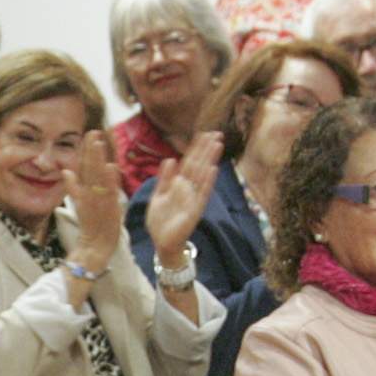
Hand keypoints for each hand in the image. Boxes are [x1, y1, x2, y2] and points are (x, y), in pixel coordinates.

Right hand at [68, 131, 124, 271]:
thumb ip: (74, 187)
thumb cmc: (91, 228)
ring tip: (98, 142)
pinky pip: (108, 193)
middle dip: (91, 149)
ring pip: (96, 177)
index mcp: (85, 192)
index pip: (86, 167)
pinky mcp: (107, 210)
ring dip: (97, 159)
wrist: (93, 248)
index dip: (87, 150)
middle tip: (92, 132)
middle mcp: (89, 194)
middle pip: (89, 168)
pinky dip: (109, 181)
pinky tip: (110, 167)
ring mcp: (97, 201)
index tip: (90, 134)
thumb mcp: (80, 205)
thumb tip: (67, 171)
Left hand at [144, 133, 220, 261]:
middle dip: (206, 149)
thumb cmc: (160, 221)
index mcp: (178, 185)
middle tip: (217, 133)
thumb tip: (170, 159)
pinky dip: (207, 181)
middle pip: (198, 164)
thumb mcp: (158, 196)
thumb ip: (164, 179)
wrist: (161, 243)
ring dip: (210, 159)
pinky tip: (212, 169)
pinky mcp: (195, 210)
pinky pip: (202, 193)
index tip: (203, 134)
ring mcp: (193, 198)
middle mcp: (188, 189)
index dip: (196, 148)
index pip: (189, 162)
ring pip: (202, 174)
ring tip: (217, 144)